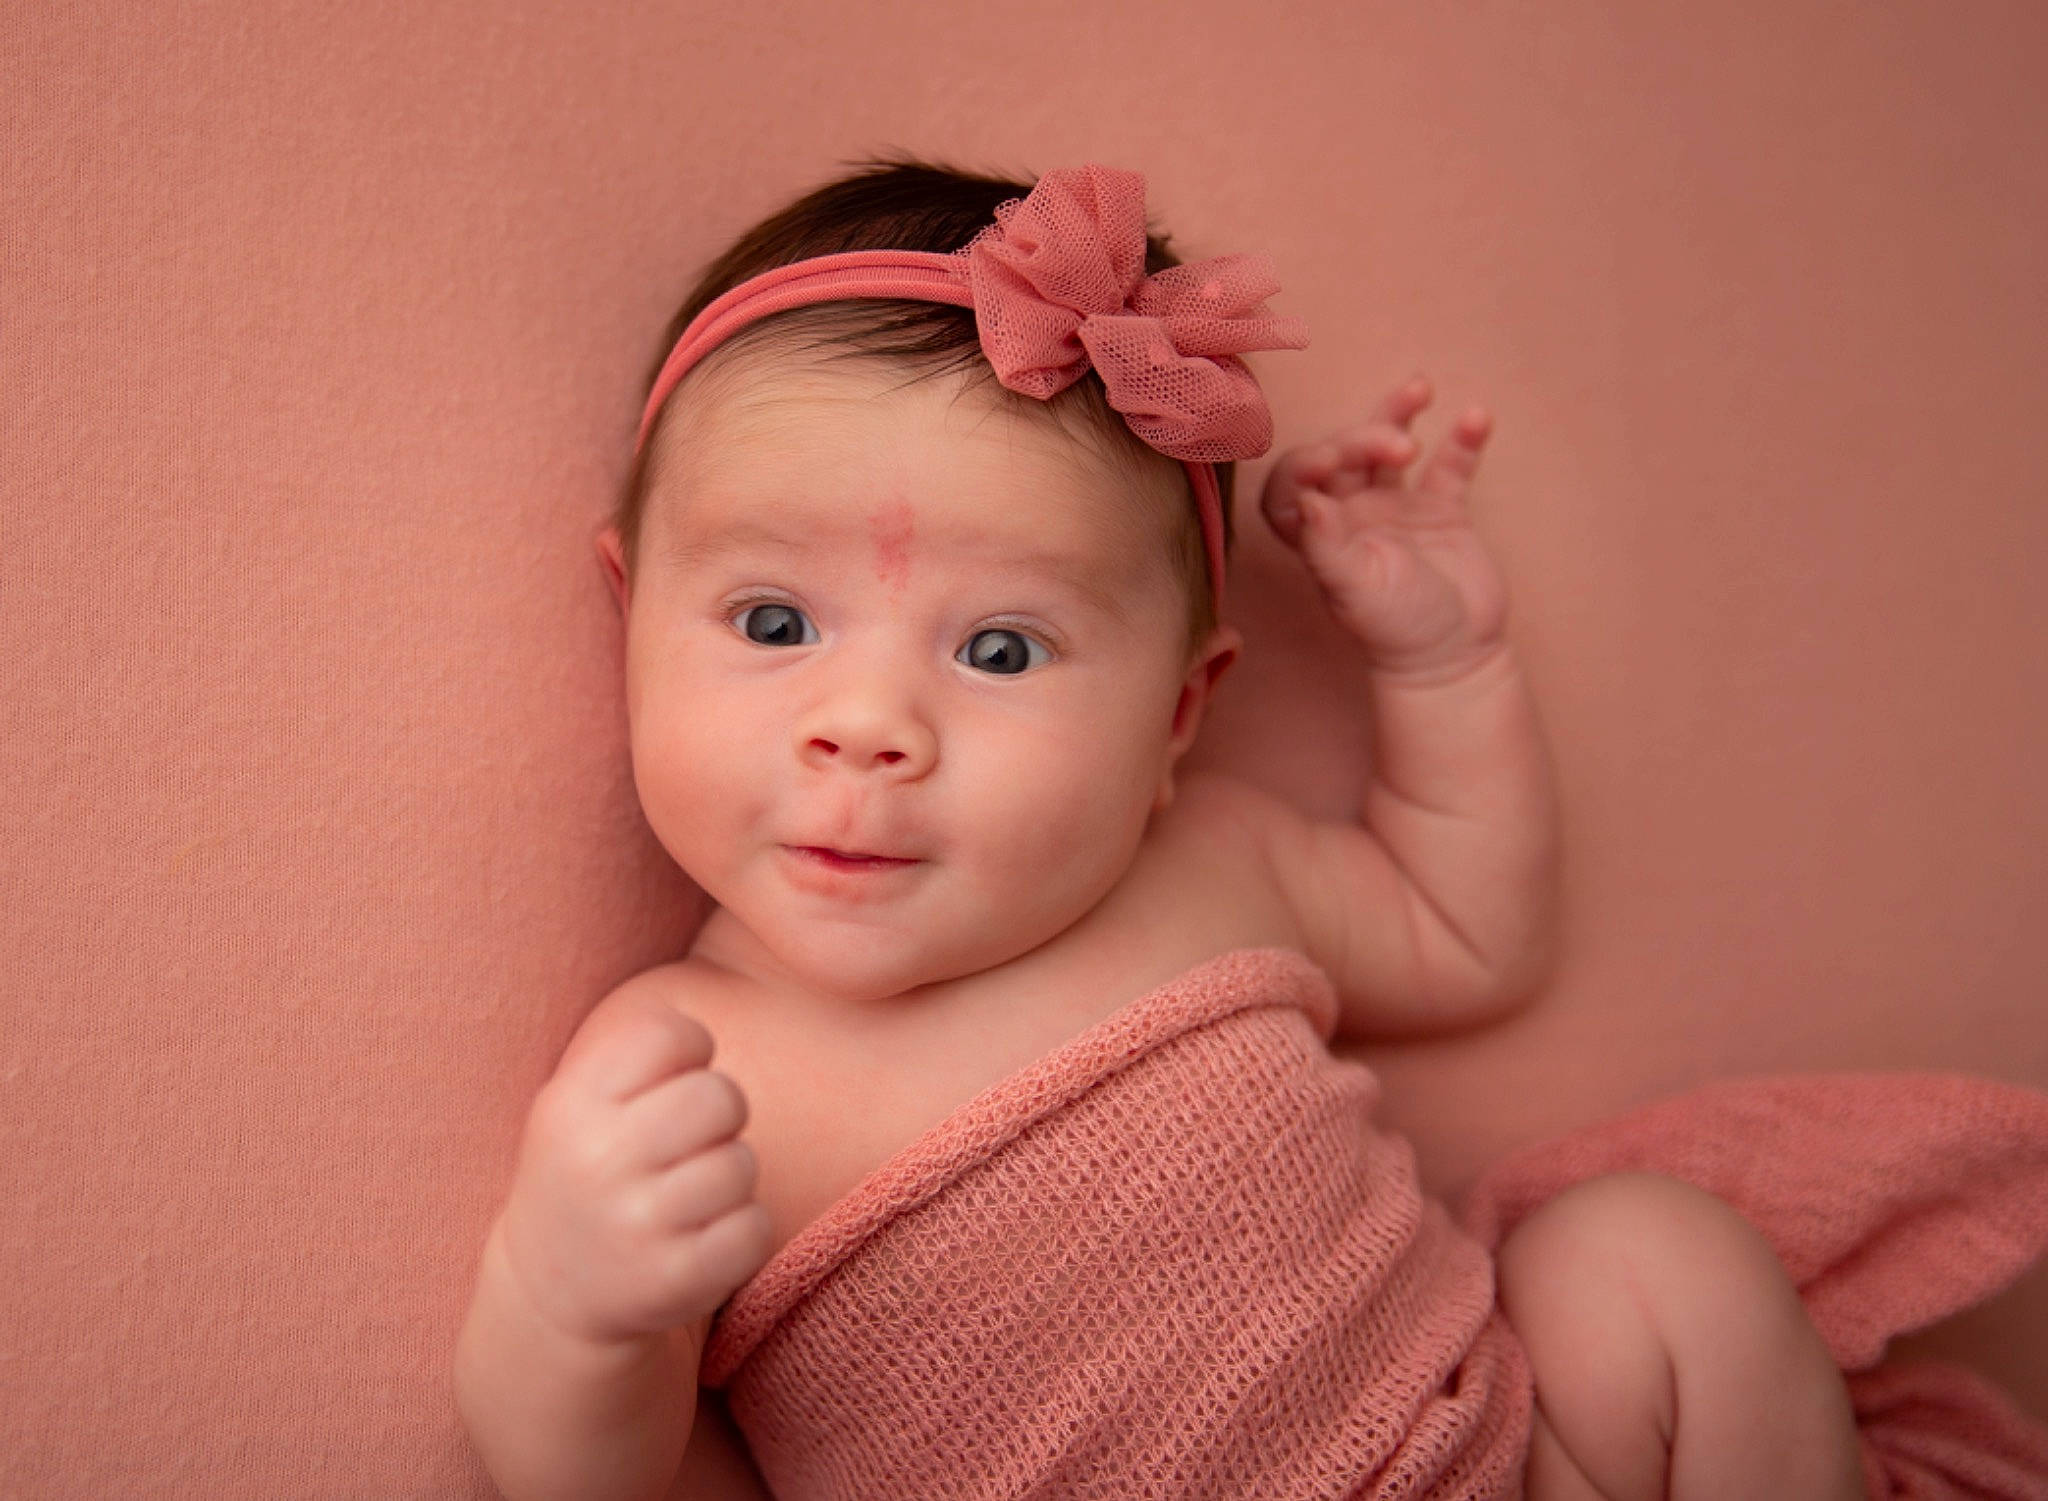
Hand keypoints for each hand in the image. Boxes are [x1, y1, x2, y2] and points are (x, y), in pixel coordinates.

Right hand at [494, 990, 772, 1349]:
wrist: (548, 1291)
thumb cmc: (588, 1172)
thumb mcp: (578, 1103)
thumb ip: (637, 1054)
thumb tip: (703, 1033)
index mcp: (572, 1104)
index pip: (668, 1034)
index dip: (690, 1050)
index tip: (674, 1080)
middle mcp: (599, 1161)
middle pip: (719, 1096)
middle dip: (722, 1113)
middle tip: (693, 1141)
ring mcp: (637, 1225)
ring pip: (741, 1164)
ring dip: (730, 1178)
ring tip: (690, 1195)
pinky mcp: (675, 1280)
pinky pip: (753, 1228)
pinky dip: (743, 1231)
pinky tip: (703, 1237)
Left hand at [1259, 374, 1507, 680]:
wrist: (1455, 656)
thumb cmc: (1395, 631)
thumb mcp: (1357, 591)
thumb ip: (1327, 547)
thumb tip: (1308, 500)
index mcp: (1319, 536)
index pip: (1292, 484)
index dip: (1303, 464)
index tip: (1330, 459)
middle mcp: (1351, 515)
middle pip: (1342, 455)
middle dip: (1364, 438)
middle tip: (1399, 446)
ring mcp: (1396, 508)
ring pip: (1387, 448)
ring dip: (1397, 414)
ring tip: (1420, 388)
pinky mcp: (1442, 509)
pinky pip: (1449, 465)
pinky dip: (1462, 440)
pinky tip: (1476, 417)